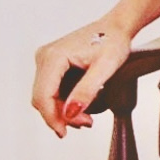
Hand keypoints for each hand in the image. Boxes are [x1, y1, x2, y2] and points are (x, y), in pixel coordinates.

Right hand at [32, 22, 131, 137]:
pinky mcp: (52, 63)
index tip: (65, 132)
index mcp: (53, 56)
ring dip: (62, 111)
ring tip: (86, 117)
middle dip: (61, 116)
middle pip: (43, 98)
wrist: (117, 26)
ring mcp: (46, 59)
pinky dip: (63, 101)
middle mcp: (45, 56)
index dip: (52, 118)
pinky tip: (80, 105)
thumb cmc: (113, 40)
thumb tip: (69, 113)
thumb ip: (87, 90)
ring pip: (46, 96)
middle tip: (86, 123)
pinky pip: (51, 89)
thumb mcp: (105, 67)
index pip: (43, 96)